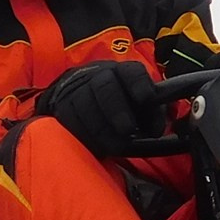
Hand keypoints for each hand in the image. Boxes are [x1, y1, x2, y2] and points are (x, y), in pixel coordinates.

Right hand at [38, 60, 167, 156]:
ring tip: (115, 147)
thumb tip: (157, 130)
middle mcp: (99, 75)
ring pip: (85, 104)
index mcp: (124, 72)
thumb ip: (154, 114)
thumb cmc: (123, 103)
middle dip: (117, 109)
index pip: (132, 72)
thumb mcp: (142, 104)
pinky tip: (97, 147)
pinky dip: (84, 136)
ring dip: (102, 129)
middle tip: (128, 130)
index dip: (139, 83)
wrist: (82, 96)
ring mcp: (77, 90)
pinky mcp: (62, 106)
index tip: (147, 98)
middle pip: (105, 87)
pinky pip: (69, 120)